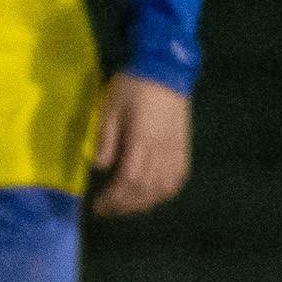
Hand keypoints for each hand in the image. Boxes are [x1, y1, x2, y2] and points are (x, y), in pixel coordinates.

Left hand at [89, 73, 190, 214]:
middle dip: (124, 206)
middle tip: (107, 210)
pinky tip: (150, 196)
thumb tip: (99, 167)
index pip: (129, 180)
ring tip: (125, 207)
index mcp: (142, 139)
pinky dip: (162, 194)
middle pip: (146, 190)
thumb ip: (105, 138)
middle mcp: (162, 150)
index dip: (114, 198)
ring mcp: (176, 151)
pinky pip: (176, 180)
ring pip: (163, 189)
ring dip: (143, 203)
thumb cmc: (133, 87)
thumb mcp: (110, 107)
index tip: (98, 206)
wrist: (166, 70)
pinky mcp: (183, 149)